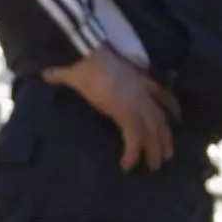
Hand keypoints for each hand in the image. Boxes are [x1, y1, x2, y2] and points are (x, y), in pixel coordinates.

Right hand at [43, 46, 178, 171]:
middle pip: (160, 117)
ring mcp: (136, 102)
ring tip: (154, 166)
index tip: (174, 115)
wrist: (85, 55)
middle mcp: (141, 91)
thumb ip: (74, 72)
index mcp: (136, 78)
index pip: (159, 92)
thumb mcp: (87, 64)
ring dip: (155, 150)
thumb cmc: (83, 57)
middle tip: (167, 154)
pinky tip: (127, 165)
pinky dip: (132, 154)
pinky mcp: (126, 113)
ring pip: (153, 131)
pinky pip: (134, 139)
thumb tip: (48, 73)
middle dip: (165, 136)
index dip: (168, 104)